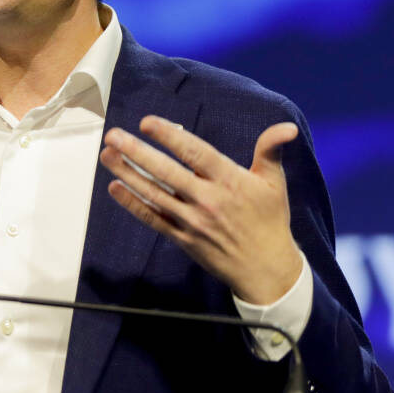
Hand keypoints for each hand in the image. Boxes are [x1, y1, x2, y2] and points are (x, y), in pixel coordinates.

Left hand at [100, 116, 302, 304]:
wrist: (266, 270)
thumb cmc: (270, 221)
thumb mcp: (275, 183)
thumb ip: (271, 150)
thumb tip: (286, 127)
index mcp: (230, 181)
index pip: (195, 153)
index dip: (170, 136)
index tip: (147, 123)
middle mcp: (208, 200)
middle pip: (167, 172)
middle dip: (137, 152)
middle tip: (113, 135)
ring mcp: (193, 221)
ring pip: (155, 193)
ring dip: (128, 173)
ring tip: (107, 155)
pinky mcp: (183, 239)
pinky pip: (154, 219)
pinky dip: (133, 204)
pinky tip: (116, 188)